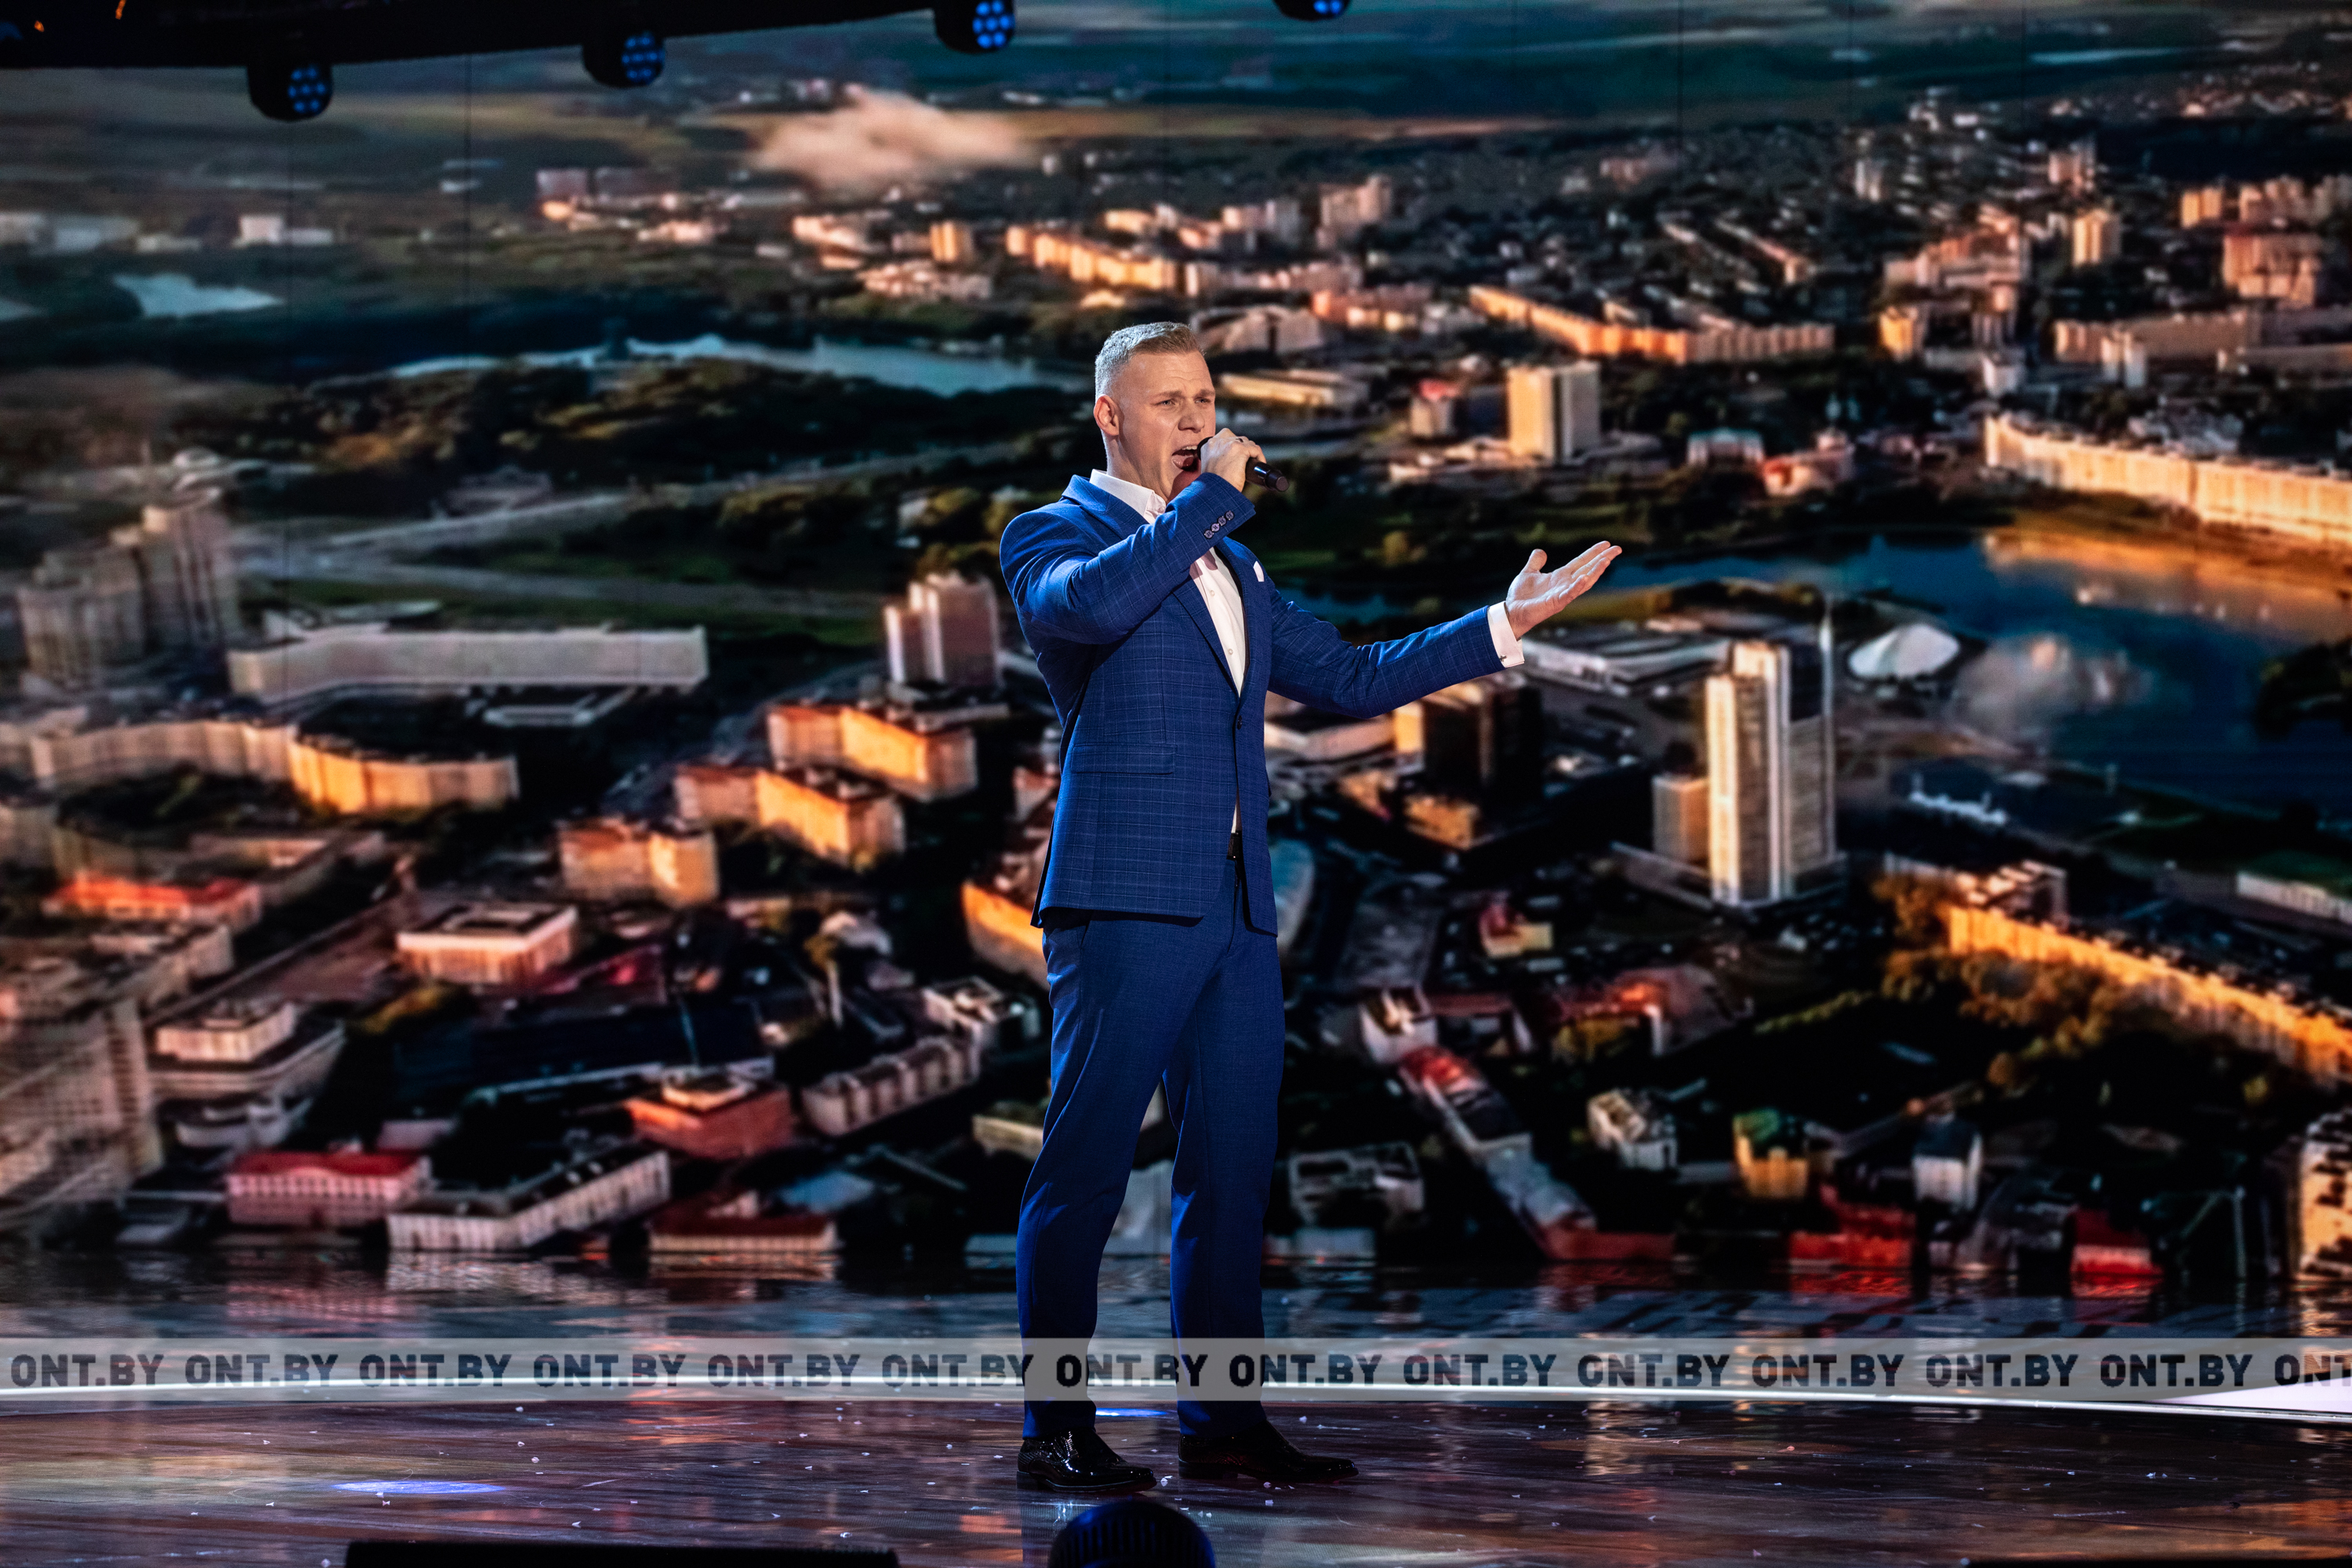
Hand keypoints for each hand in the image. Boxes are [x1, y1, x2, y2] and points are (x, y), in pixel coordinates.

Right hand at [1196, 427, 1262, 490]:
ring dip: (1252, 453)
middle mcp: (1217, 442)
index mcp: (1208, 445)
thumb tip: (1232, 459)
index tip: (1238, 457)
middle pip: (1237, 438)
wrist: (1215, 493)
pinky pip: (1255, 449)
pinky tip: (1259, 465)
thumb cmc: (1213, 486)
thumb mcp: (1211, 467)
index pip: (1225, 437)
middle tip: (1246, 462)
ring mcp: (1229, 444)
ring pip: (1247, 443)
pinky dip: (1259, 457)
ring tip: (1253, 464)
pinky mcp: (1240, 449)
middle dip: (1244, 449)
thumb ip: (1218, 458)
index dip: (1234, 446)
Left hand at [1504, 541, 1620, 637]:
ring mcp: (1562, 594)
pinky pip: (1569, 594)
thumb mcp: (1528, 573)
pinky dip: (1577, 587)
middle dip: (1602, 559)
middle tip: (1618, 549)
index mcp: (1560, 577)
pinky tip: (1584, 578)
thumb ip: (1536, 562)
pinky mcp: (1556, 603)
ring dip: (1595, 571)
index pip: (1581, 562)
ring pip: (1584, 581)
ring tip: (1607, 560)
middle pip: (1588, 569)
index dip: (1593, 553)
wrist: (1511, 612)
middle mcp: (1565, 584)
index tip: (1607, 544)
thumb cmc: (1520, 597)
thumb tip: (1540, 551)